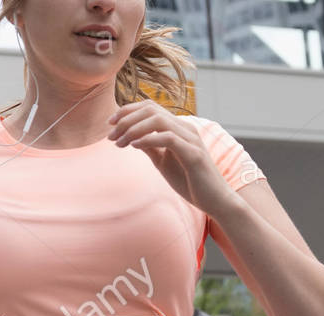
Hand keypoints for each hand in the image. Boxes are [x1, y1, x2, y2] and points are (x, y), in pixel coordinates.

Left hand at [108, 103, 237, 220]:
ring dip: (134, 129)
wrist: (214, 199)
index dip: (128, 111)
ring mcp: (191, 139)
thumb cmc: (189, 181)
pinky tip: (134, 146)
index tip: (110, 124)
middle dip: (126, 119)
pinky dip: (149, 139)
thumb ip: (150, 147)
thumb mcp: (163, 162)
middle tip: (110, 136)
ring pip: (159, 120)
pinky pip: (168, 138)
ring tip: (119, 143)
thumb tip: (132, 137)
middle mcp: (185, 128)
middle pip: (152, 109)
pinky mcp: (193, 154)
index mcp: (178, 128)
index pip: (151, 107)